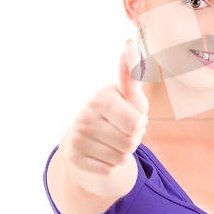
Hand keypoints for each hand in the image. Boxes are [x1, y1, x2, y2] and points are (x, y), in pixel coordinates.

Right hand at [61, 40, 148, 174]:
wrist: (89, 135)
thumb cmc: (119, 111)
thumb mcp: (131, 95)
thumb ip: (132, 74)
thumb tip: (129, 44)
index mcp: (101, 97)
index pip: (136, 124)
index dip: (140, 125)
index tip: (132, 116)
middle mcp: (84, 115)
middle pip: (131, 143)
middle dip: (134, 139)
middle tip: (123, 130)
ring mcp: (77, 137)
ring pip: (121, 158)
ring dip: (124, 152)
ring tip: (114, 139)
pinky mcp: (74, 156)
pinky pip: (109, 169)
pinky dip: (112, 164)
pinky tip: (103, 151)